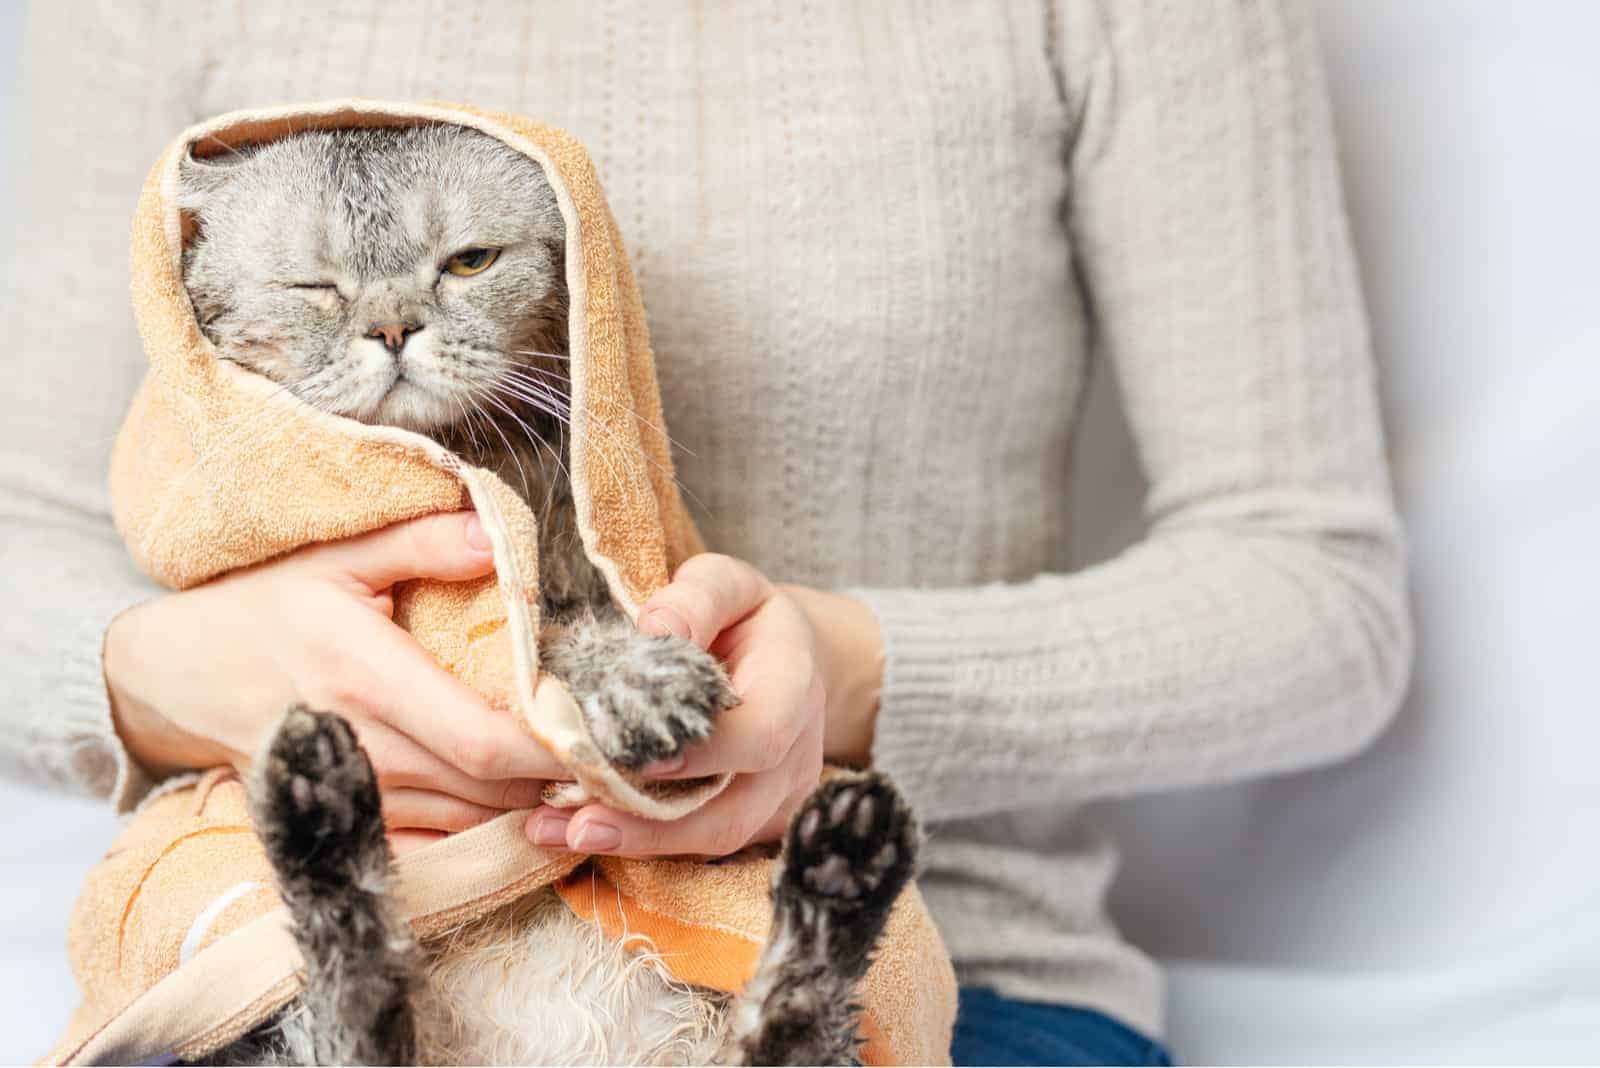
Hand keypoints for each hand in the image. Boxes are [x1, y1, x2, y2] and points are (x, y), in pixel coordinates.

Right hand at [105, 512, 567, 851]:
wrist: (176, 678)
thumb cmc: (264, 608)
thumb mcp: (336, 558)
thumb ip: (423, 543)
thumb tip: (499, 532)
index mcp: (370, 679)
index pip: (483, 741)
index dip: (554, 750)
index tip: (611, 731)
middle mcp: (369, 749)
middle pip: (492, 789)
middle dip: (565, 776)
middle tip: (625, 748)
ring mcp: (359, 794)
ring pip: (474, 820)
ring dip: (536, 802)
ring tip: (593, 767)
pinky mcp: (351, 819)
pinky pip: (440, 840)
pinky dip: (491, 825)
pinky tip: (530, 797)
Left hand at [524, 553, 883, 856]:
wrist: (783, 657)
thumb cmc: (744, 615)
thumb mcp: (727, 583)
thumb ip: (697, 597)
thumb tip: (654, 627)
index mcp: (795, 686)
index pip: (761, 736)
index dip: (703, 756)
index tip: (638, 758)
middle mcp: (797, 753)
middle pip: (735, 811)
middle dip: (655, 827)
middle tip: (576, 824)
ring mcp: (779, 796)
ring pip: (715, 839)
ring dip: (639, 842)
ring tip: (562, 832)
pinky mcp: (754, 821)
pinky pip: (702, 844)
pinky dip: (644, 841)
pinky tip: (582, 828)